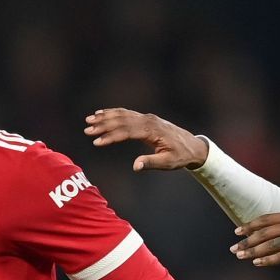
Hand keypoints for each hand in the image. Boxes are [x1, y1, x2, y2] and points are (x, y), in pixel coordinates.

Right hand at [83, 108, 208, 171]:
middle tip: (87, 129)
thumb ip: (151, 163)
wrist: (193, 146)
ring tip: (89, 119)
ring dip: (106, 117)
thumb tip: (135, 167)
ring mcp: (147, 118)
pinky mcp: (146, 119)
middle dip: (103, 125)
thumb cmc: (180, 156)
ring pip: (123, 115)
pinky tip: (102, 114)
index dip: (111, 136)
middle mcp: (148, 120)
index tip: (97, 142)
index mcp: (152, 130)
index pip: (127, 132)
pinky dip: (114, 113)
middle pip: (122, 120)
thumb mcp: (168, 163)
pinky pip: (127, 114)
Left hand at [231, 210, 279, 267]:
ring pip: (270, 244)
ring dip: (252, 250)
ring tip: (240, 256)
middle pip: (265, 232)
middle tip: (234, 247)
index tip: (238, 230)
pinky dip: (267, 260)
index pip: (268, 219)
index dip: (251, 225)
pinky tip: (257, 263)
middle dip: (247, 240)